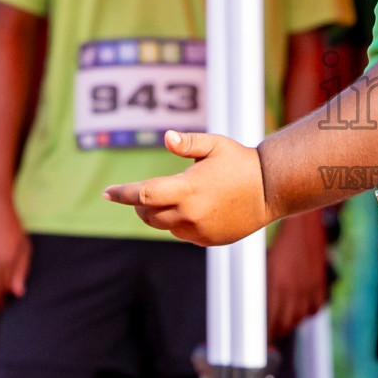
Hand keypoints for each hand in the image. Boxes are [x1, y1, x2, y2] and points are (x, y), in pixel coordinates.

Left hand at [104, 131, 269, 245]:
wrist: (270, 190)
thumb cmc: (241, 162)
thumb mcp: (214, 145)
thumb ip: (187, 143)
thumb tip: (166, 138)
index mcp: (187, 189)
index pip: (143, 195)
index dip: (122, 194)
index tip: (106, 192)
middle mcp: (189, 213)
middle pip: (148, 214)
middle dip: (140, 204)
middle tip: (143, 194)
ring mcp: (199, 230)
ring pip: (164, 226)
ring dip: (160, 214)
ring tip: (173, 199)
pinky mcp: (208, 239)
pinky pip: (183, 234)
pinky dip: (180, 223)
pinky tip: (195, 210)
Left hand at [267, 212, 329, 339]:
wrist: (304, 225)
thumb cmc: (280, 243)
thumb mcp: (265, 264)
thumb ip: (262, 288)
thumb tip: (254, 309)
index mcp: (275, 285)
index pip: (267, 321)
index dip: (263, 335)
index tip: (258, 341)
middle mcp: (293, 290)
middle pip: (283, 324)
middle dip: (274, 331)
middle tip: (269, 331)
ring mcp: (308, 289)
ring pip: (298, 319)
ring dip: (289, 323)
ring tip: (283, 321)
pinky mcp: (320, 286)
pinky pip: (313, 309)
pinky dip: (306, 312)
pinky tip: (300, 307)